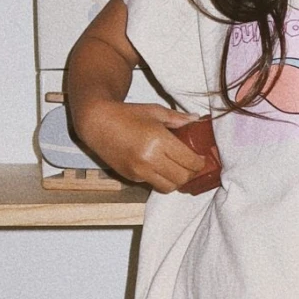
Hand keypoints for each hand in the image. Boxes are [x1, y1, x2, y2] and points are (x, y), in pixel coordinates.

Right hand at [73, 100, 209, 191]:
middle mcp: (149, 159)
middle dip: (191, 173)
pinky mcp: (131, 177)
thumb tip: (196, 120)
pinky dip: (161, 179)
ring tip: (178, 168)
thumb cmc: (127, 114)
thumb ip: (177, 119)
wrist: (97, 122)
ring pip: (169, 187)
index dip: (200, 163)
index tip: (201, 158)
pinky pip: (154, 184)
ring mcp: (138, 171)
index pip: (189, 161)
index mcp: (158, 140)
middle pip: (182, 178)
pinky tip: (161, 167)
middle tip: (192, 165)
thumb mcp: (155, 111)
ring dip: (177, 180)